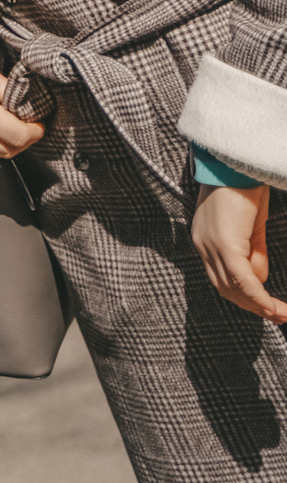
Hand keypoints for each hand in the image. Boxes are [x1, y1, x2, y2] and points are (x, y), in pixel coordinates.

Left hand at [194, 183, 286, 321]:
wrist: (236, 165)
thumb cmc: (244, 189)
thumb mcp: (252, 226)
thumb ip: (253, 252)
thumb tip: (260, 278)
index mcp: (206, 241)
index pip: (221, 278)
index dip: (244, 296)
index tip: (266, 308)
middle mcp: (203, 246)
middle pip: (225, 288)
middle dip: (252, 306)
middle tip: (278, 318)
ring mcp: (211, 246)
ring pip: (233, 287)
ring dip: (258, 305)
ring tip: (281, 316)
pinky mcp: (224, 244)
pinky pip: (241, 277)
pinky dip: (257, 294)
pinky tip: (271, 306)